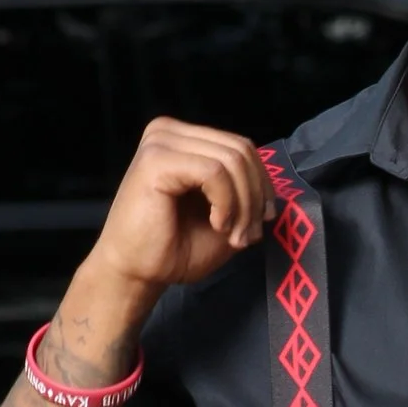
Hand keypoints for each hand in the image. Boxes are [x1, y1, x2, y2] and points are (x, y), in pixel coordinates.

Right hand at [67, 116, 275, 348]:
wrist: (135, 273)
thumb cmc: (173, 249)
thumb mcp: (225, 218)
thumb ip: (246, 195)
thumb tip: (272, 193)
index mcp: (184, 140)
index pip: (241, 147)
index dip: (262, 185)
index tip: (260, 223)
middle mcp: (169, 132)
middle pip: (240, 150)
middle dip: (255, 197)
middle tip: (248, 235)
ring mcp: (160, 142)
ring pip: (232, 160)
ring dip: (243, 205)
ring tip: (233, 235)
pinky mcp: (156, 160)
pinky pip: (214, 171)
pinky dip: (226, 203)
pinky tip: (217, 224)